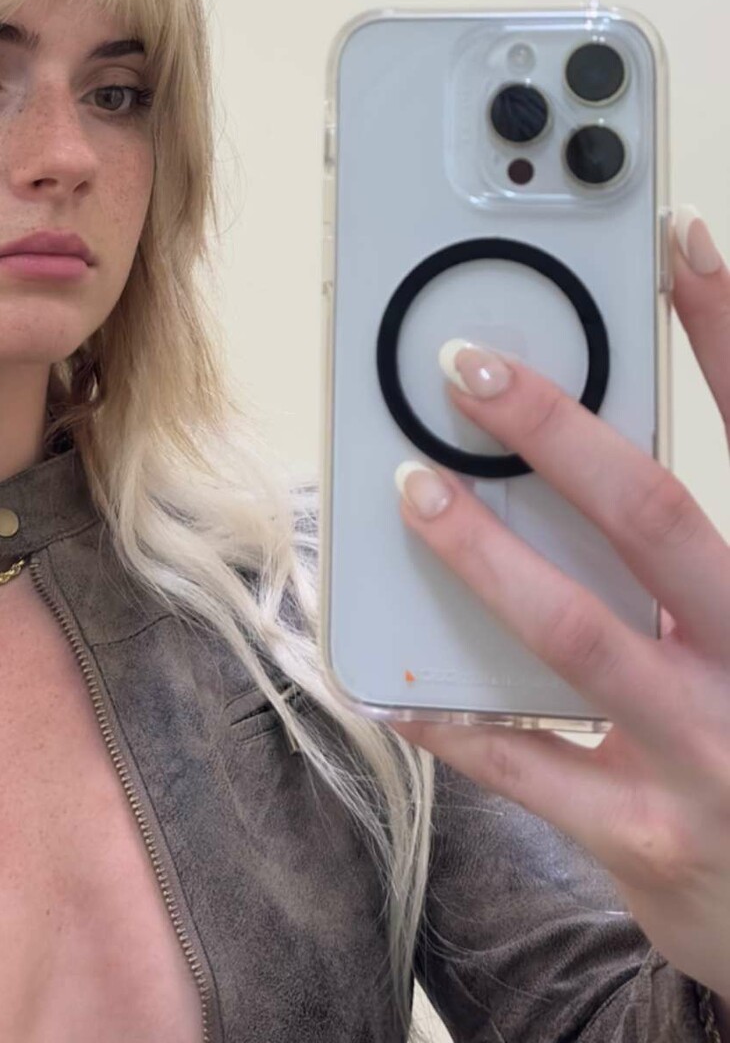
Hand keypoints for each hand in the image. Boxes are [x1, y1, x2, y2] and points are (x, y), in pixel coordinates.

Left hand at [388, 207, 729, 1004]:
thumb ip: (695, 555)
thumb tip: (588, 440)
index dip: (724, 333)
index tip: (678, 244)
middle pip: (657, 516)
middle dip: (559, 431)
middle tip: (468, 367)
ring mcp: (707, 757)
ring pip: (578, 633)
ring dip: (483, 555)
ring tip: (411, 492)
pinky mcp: (647, 841)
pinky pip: (527, 769)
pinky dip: (452, 718)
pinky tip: (389, 680)